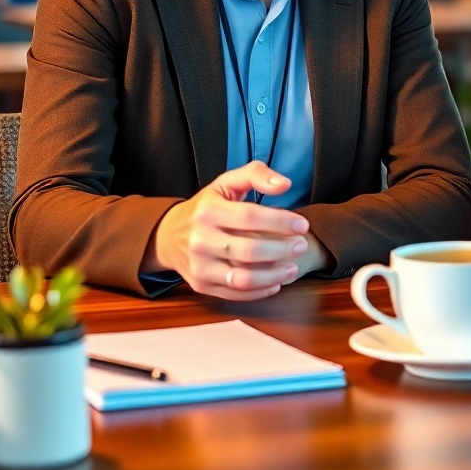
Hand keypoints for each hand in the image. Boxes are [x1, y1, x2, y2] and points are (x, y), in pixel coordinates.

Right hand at [141, 161, 328, 300]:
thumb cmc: (206, 206)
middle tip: (302, 245)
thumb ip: (257, 175)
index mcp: (208, 210)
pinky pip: (235, 294)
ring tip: (293, 267)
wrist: (168, 235)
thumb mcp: (226, 182)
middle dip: (282, 250)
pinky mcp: (201, 285)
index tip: (302, 224)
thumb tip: (285, 185)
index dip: (280, 222)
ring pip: (242, 278)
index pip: (250, 217)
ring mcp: (199, 266)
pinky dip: (260, 292)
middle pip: (248, 250)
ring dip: (274, 276)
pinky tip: (276, 283)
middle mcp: (201, 240)